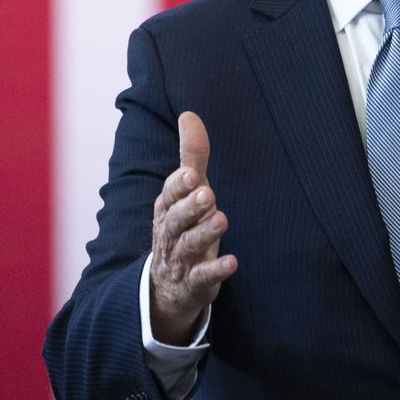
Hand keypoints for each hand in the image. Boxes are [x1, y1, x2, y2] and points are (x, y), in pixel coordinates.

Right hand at [149, 111, 236, 344]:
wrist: (168, 285)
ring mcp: (181, 260)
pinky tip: (232, 263)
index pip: (169, 195)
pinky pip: (203, 277)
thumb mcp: (187, 193)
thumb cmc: (182, 228)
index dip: (179, 186)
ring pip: (189, 246)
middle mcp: (170, 234)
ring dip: (204, 233)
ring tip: (222, 220)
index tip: (193, 175)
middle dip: (190, 207)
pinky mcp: (195, 282)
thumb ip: (191, 157)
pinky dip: (216, 271)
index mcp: (167, 209)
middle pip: (177, 220)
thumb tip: (189, 114)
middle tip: (207, 194)